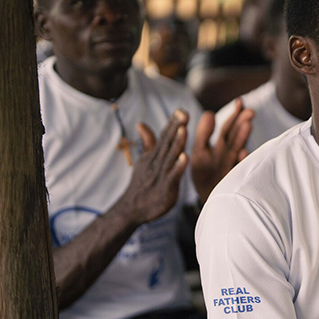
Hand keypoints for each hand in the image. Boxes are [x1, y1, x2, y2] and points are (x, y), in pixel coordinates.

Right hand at [121, 109, 189, 225]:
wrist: (133, 208)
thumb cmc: (143, 183)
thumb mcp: (145, 160)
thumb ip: (148, 142)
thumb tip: (141, 123)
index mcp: (155, 155)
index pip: (164, 136)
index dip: (172, 123)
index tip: (180, 110)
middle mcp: (158, 162)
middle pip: (167, 143)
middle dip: (175, 127)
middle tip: (183, 113)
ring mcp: (161, 175)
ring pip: (170, 157)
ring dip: (177, 143)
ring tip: (183, 129)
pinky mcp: (166, 188)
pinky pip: (173, 176)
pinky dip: (178, 167)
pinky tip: (185, 157)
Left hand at [191, 98, 253, 202]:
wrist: (208, 198)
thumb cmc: (203, 175)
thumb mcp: (199, 151)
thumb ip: (203, 133)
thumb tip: (209, 112)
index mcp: (219, 145)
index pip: (227, 126)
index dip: (233, 114)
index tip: (240, 101)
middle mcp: (228, 153)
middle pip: (236, 135)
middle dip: (242, 122)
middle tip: (249, 111)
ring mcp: (232, 165)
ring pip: (238, 147)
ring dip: (243, 137)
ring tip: (248, 124)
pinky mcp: (233, 177)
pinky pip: (237, 167)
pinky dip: (240, 160)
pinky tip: (242, 152)